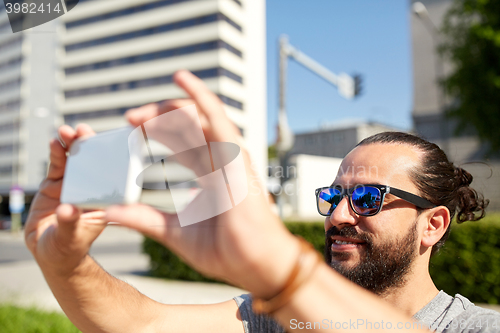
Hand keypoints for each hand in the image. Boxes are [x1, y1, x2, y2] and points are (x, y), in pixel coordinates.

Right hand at [24, 124, 105, 275]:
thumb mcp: (71, 237)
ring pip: (75, 158)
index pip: (112, 174)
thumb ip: (69, 223)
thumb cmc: (68, 247)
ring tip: (66, 132)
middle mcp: (92, 187)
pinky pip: (57, 164)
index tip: (111, 142)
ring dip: (72, 144)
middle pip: (94, 161)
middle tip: (84, 131)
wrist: (50, 251)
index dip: (112, 156)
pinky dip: (56, 152)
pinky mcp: (56, 183)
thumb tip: (66, 210)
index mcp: (104, 199)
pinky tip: (54, 142)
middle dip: (89, 144)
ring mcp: (74, 183)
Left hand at [105, 70, 299, 296]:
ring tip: (139, 114)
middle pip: (187, 126)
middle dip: (157, 119)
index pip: (181, 142)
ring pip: (199, 117)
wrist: (256, 267)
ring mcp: (230, 157)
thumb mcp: (173, 233)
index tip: (129, 133)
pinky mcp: (237, 157)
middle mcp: (220, 160)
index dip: (156, 133)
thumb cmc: (225, 252)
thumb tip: (109, 211)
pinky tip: (182, 78)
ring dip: (168, 109)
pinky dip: (201, 97)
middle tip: (129, 120)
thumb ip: (144, 218)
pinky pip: (218, 119)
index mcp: (209, 175)